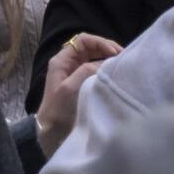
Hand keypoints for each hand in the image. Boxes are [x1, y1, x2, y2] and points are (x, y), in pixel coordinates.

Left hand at [35, 33, 120, 155]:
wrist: (51, 133)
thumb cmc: (58, 110)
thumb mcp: (71, 88)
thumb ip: (87, 70)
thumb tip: (107, 61)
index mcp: (62, 60)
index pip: (83, 40)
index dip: (100, 43)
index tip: (114, 53)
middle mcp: (68, 63)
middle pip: (90, 46)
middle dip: (107, 48)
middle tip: (123, 57)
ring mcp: (75, 72)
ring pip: (94, 57)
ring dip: (108, 57)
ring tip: (120, 63)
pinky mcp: (81, 82)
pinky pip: (95, 68)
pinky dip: (106, 68)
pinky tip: (113, 73)